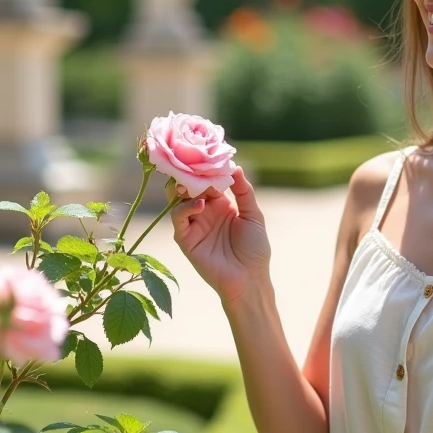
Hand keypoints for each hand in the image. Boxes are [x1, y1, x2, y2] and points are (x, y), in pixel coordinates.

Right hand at [169, 167, 271, 304]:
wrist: (250, 279)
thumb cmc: (255, 249)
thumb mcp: (253, 215)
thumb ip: (244, 191)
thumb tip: (235, 167)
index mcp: (220, 204)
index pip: (207, 180)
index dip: (206, 168)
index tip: (206, 153)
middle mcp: (204, 211)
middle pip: (189, 186)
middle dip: (189, 173)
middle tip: (190, 160)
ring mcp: (193, 225)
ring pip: (178, 198)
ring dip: (184, 187)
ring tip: (193, 182)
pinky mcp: (185, 239)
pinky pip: (178, 218)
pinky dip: (185, 207)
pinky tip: (200, 205)